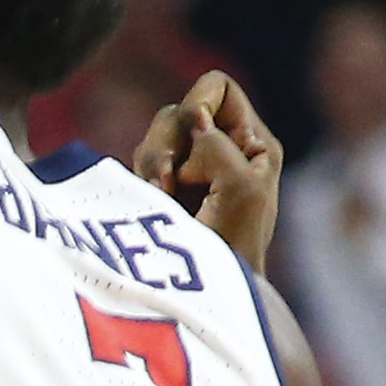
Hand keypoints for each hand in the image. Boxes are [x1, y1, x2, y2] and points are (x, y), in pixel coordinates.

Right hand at [132, 71, 283, 271]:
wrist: (208, 298)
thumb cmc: (235, 248)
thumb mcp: (243, 189)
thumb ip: (220, 146)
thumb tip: (194, 123)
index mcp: (250, 142)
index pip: (218, 88)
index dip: (199, 102)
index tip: (194, 135)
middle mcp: (217, 150)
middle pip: (176, 113)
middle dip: (165, 144)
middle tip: (169, 183)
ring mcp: (185, 173)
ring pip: (150, 141)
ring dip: (150, 167)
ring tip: (162, 202)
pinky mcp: (157, 194)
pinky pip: (135, 169)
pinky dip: (139, 184)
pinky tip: (152, 206)